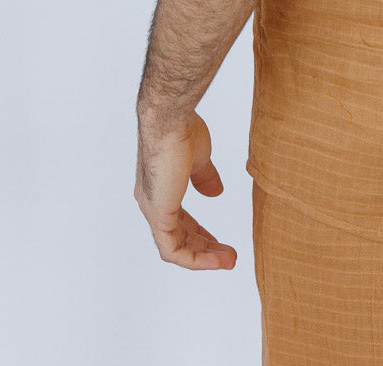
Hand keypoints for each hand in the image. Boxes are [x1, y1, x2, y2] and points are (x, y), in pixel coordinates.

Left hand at [134, 110, 236, 269]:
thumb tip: (216, 193)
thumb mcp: (199, 158)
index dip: (200, 232)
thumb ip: (204, 177)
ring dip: (204, 257)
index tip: (219, 240)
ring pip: (176, 247)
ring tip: (229, 261)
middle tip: (229, 256)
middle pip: (179, 236)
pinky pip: (172, 250)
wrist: (170, 120)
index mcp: (161, 188)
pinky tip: (216, 261)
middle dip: (205, 248)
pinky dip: (195, 259)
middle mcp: (153, 202)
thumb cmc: (181, 130)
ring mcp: (154, 210)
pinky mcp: (158, 215)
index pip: (179, 220)